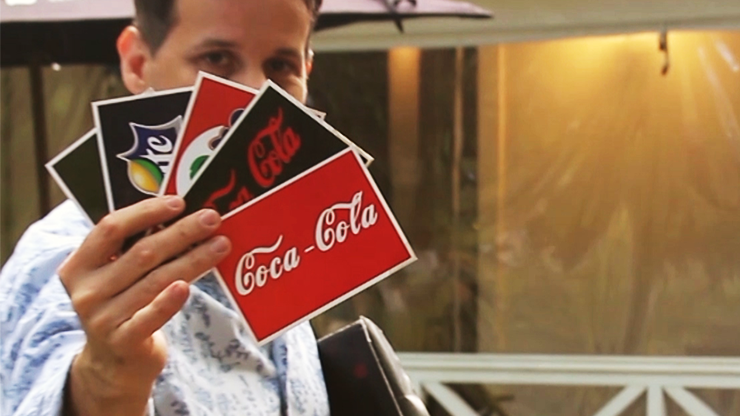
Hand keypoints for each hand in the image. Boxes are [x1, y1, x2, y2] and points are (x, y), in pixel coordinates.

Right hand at [58, 196, 230, 415]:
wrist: (113, 364)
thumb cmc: (123, 306)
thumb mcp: (115, 277)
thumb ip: (135, 250)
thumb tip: (184, 215)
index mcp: (80, 265)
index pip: (111, 228)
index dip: (145, 212)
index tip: (179, 202)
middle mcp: (86, 291)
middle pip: (141, 252)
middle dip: (181, 232)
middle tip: (212, 218)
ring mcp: (102, 318)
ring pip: (155, 281)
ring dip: (192, 259)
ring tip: (220, 244)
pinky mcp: (122, 341)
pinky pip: (150, 317)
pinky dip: (168, 301)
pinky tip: (186, 286)